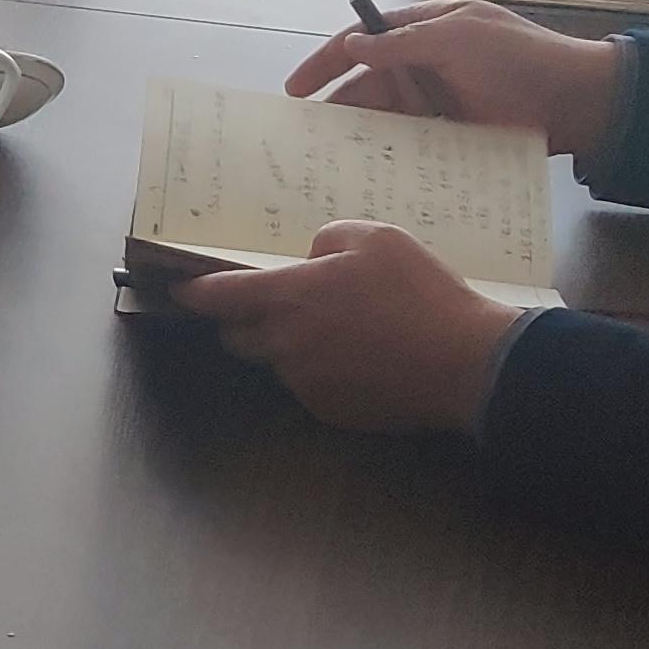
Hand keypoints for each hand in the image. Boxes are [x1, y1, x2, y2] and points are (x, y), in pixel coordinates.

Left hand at [172, 225, 522, 434]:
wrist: (466, 363)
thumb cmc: (421, 292)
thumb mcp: (377, 238)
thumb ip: (327, 239)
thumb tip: (308, 261)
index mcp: (290, 296)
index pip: (221, 296)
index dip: (197, 292)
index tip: (182, 290)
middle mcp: (286, 344)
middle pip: (239, 336)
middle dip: (246, 321)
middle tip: (281, 304)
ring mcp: (306, 383)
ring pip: (277, 362)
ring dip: (291, 346)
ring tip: (341, 330)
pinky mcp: (330, 411)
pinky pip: (309, 386)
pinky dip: (322, 371)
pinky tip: (362, 359)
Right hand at [283, 4, 622, 157]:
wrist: (580, 102)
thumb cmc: (519, 58)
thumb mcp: (460, 38)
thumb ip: (403, 44)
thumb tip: (350, 45)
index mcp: (424, 29)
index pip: (362, 40)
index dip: (326, 62)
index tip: (295, 89)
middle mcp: (425, 64)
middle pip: (366, 83)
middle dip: (335, 106)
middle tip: (303, 137)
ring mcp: (438, 101)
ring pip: (385, 117)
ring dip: (358, 134)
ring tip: (327, 159)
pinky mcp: (452, 134)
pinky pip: (411, 142)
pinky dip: (390, 154)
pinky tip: (369, 172)